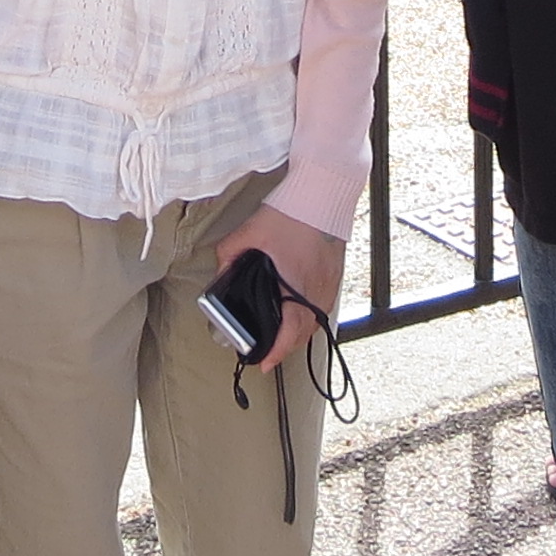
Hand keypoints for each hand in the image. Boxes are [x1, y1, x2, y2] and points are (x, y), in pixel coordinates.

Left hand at [217, 207, 346, 370]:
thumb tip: (220, 275)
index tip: (265, 363)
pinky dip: (310, 315)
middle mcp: (316, 289)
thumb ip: (230, 255)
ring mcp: (329, 283)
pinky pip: (323, 305)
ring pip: (316, 321)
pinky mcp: (335, 274)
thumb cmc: (291, 211)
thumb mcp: (251, 232)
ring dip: (298, 332)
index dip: (277, 352)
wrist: (322, 191)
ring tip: (282, 335)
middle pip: (303, 333)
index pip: (289, 331)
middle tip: (268, 352)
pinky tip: (299, 310)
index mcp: (294, 283)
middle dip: (285, 347)